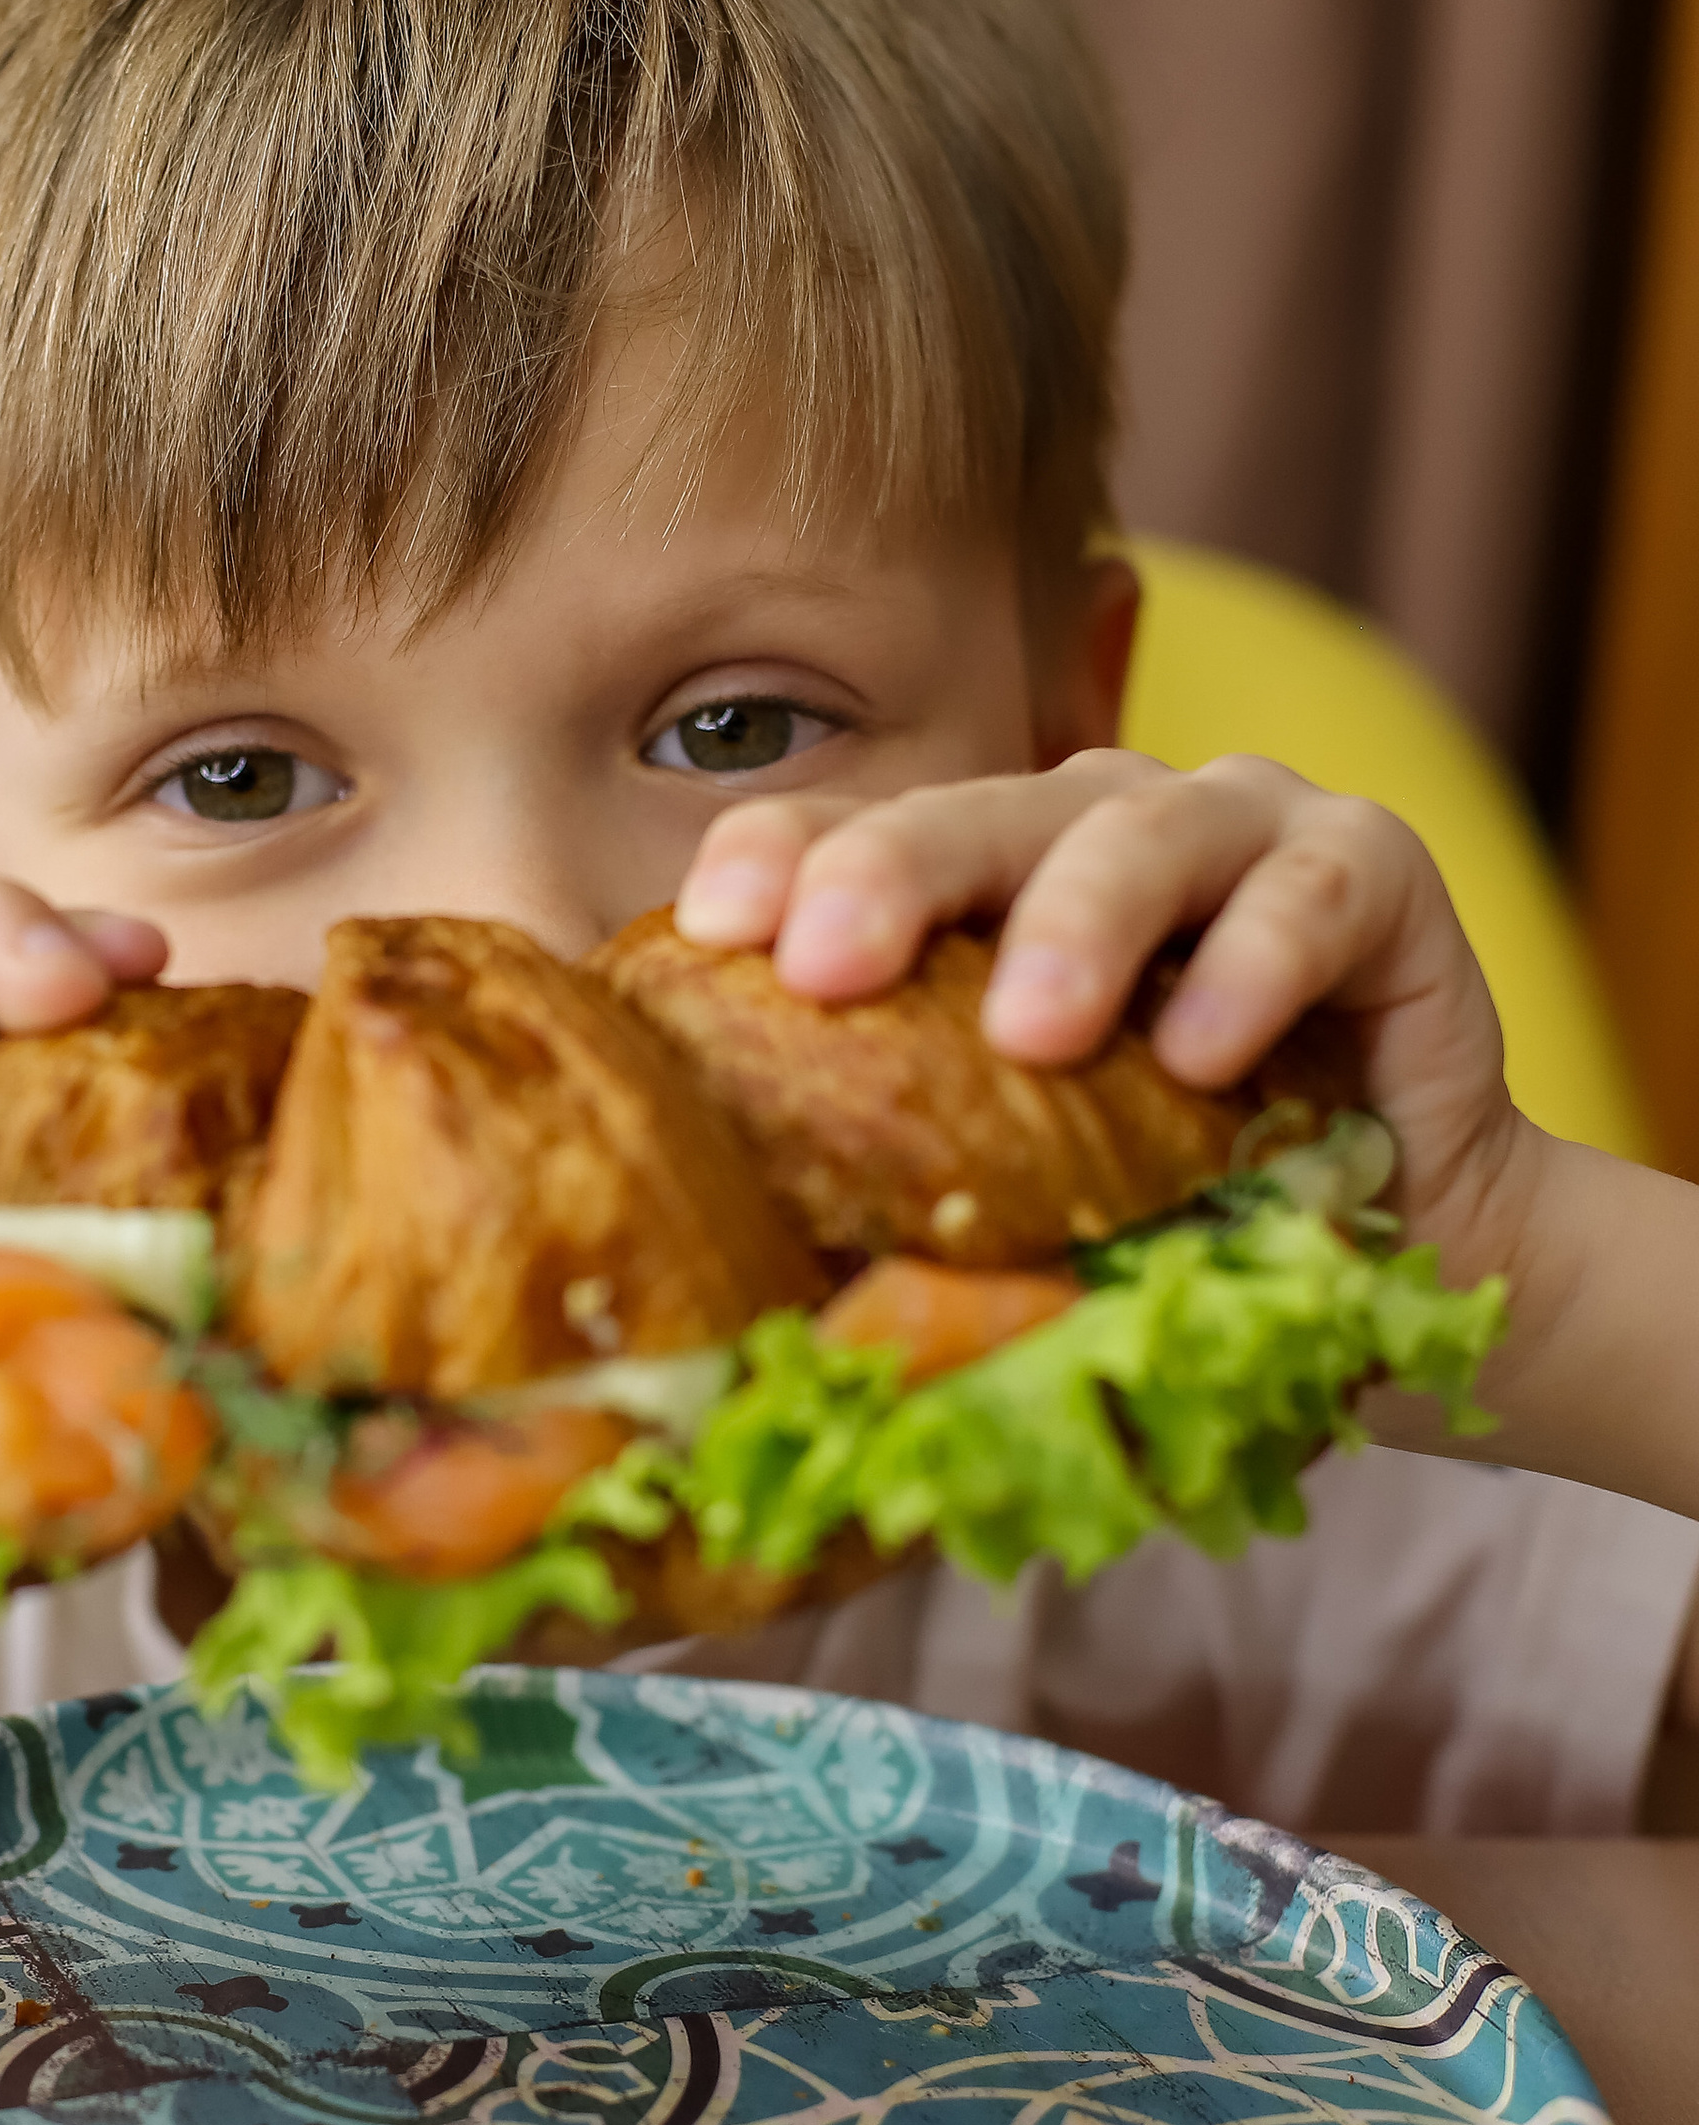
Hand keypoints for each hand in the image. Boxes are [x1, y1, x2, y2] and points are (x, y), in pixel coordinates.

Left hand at [673, 748, 1527, 1282]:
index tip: (709, 930)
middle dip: (893, 877)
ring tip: (1032, 1035)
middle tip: (825, 966)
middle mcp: (1098, 826)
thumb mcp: (1025, 1213)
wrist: (1415, 1255)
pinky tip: (1203, 1057)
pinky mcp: (1375, 868)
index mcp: (984, 887)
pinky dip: (1255, 965)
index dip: (779, 859)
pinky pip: (1311, 892)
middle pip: (977, 816)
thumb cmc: (1190, 1227)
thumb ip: (904, 1210)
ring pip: (1142, 832)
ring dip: (1080, 925)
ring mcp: (1241, 830)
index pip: (855, 837)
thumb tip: (734, 1308)